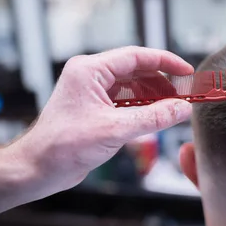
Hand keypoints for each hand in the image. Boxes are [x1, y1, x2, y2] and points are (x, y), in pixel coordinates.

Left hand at [13, 46, 193, 195]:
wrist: (38, 169)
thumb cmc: (62, 146)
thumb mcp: (115, 129)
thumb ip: (153, 118)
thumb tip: (181, 109)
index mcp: (90, 70)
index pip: (136, 56)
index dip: (166, 62)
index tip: (186, 71)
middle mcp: (91, 76)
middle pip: (137, 70)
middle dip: (162, 83)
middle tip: (183, 96)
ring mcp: (93, 92)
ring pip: (133, 86)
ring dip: (154, 97)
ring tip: (173, 109)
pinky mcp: (96, 108)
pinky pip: (127, 101)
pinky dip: (143, 108)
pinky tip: (156, 118)